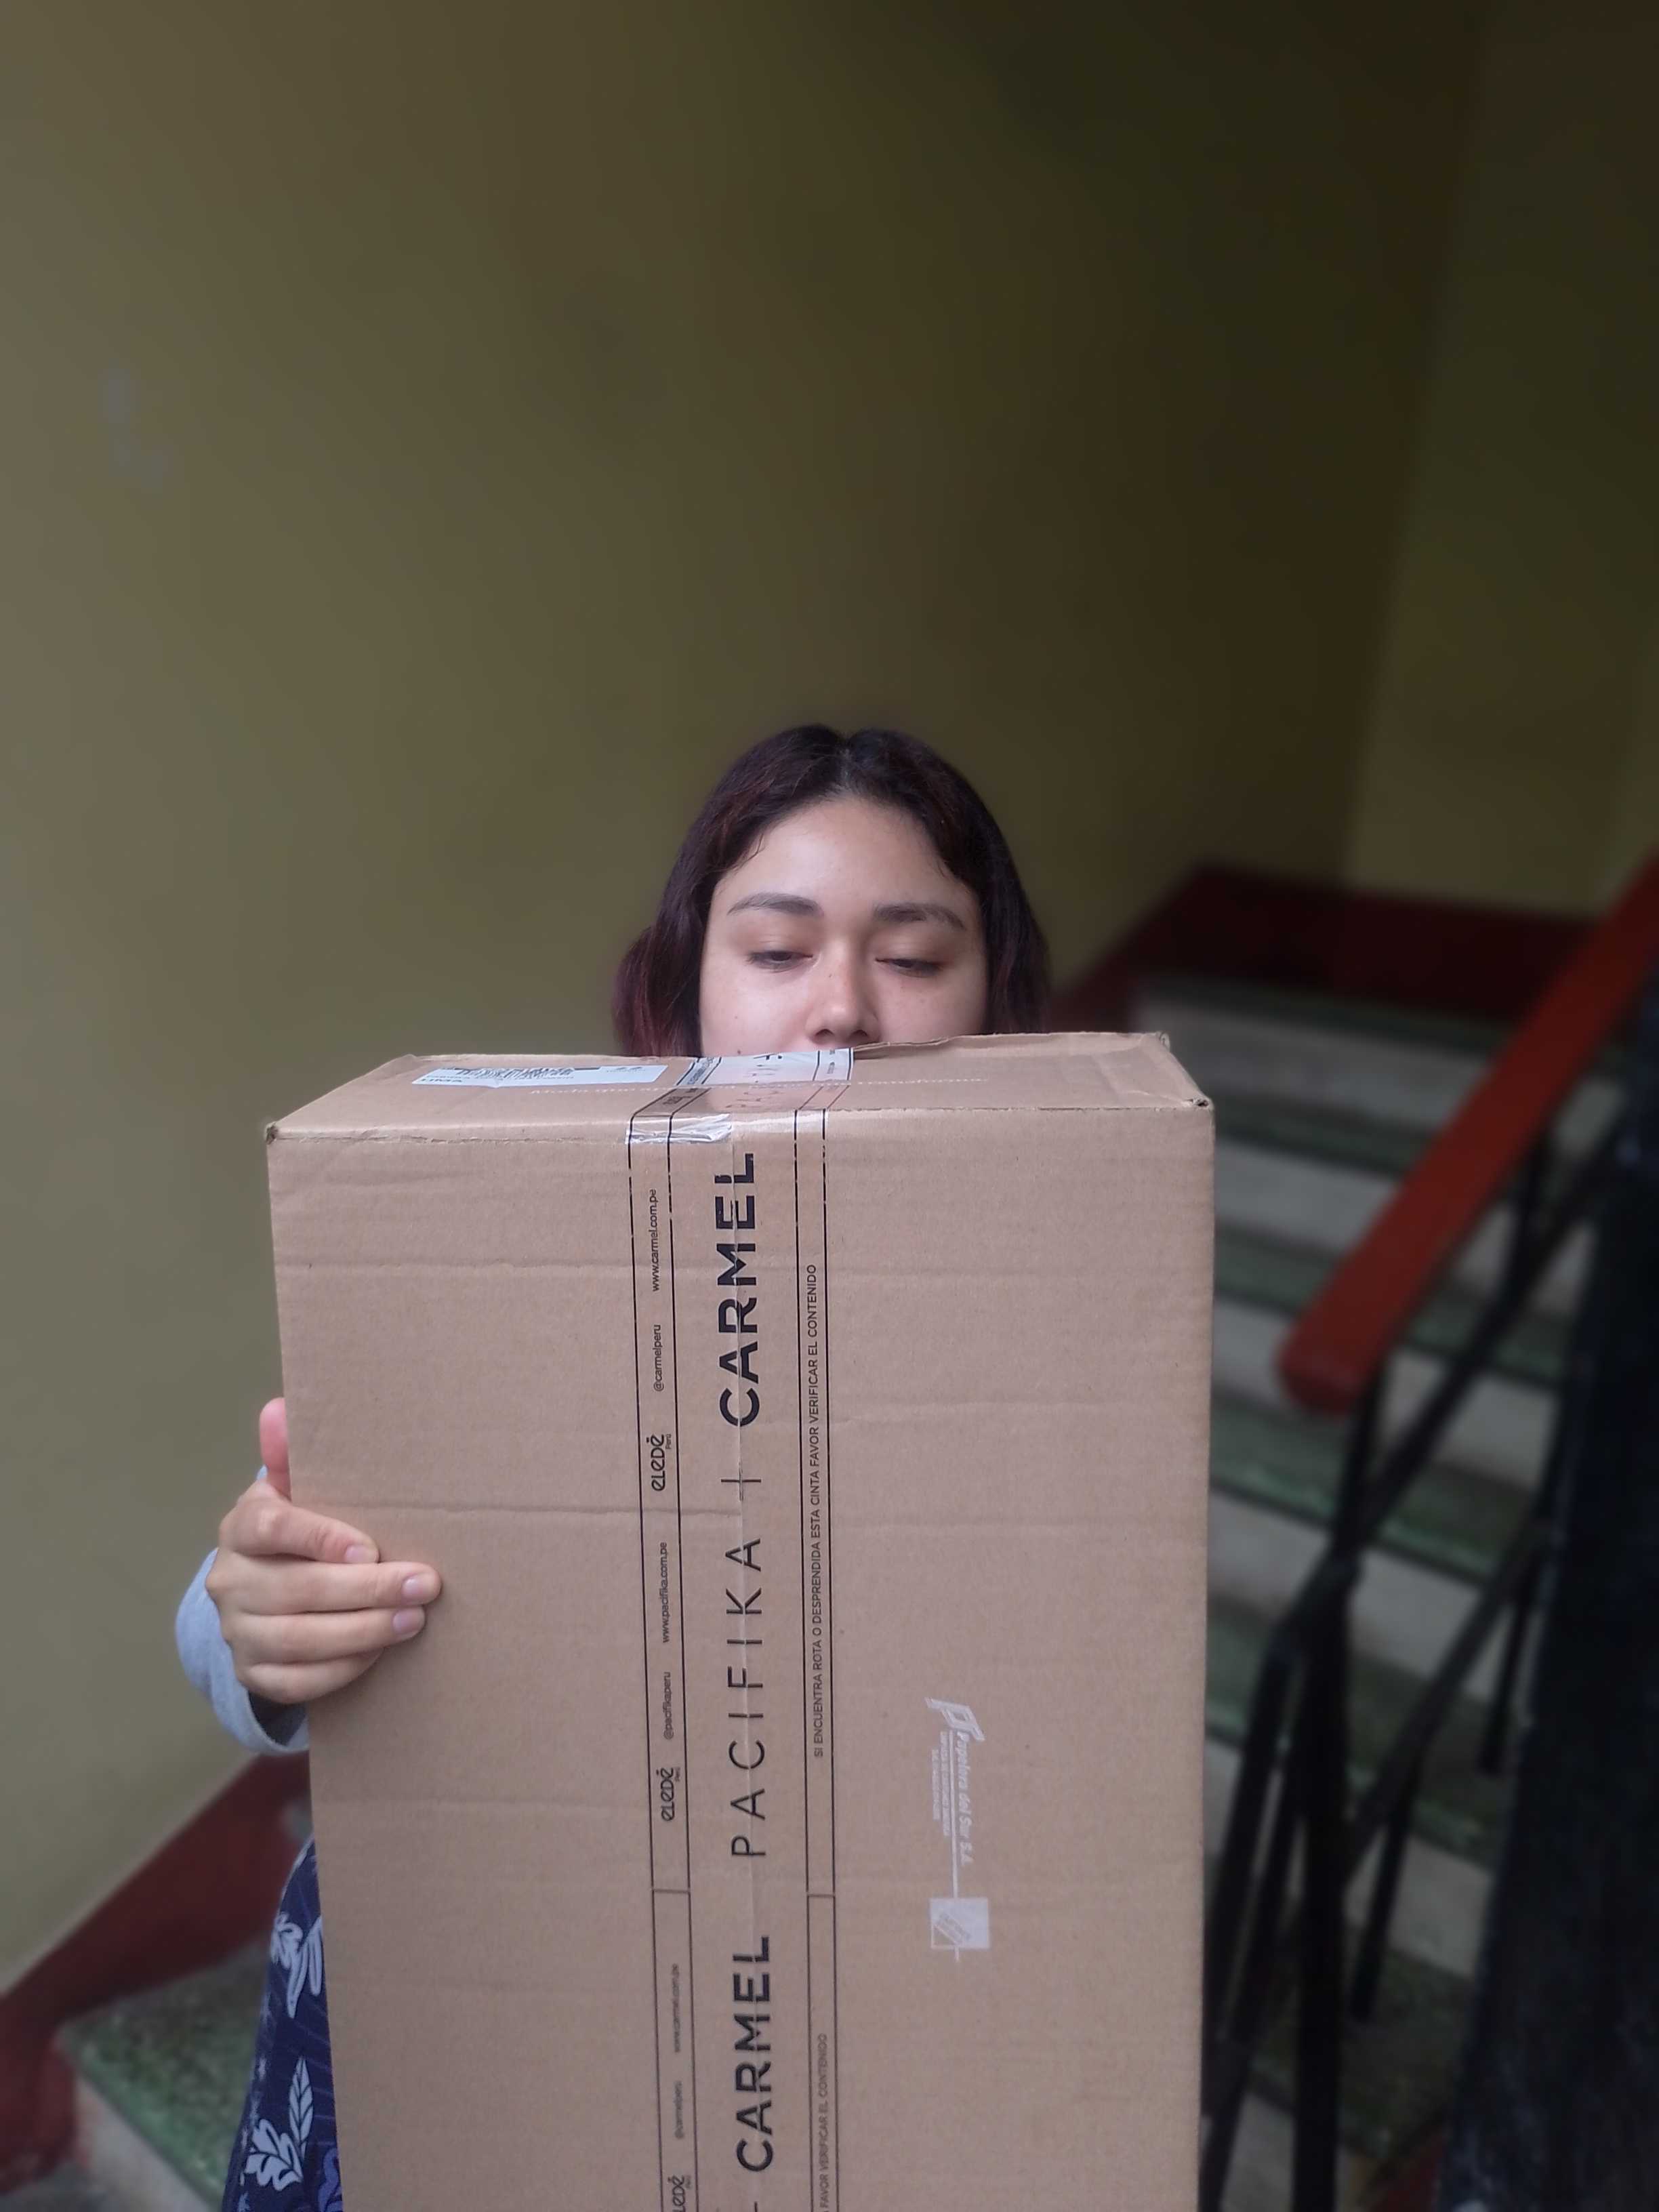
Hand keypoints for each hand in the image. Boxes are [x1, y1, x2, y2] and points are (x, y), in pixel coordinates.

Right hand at [206, 1398, 442, 1706]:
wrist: (260, 1590)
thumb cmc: (296, 1528)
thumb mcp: (292, 1487)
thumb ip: (289, 1452)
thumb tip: (279, 1408)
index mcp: (242, 1527)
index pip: (272, 1530)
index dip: (320, 1539)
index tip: (371, 1547)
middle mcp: (230, 1581)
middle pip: (296, 1590)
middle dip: (367, 1590)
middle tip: (424, 1584)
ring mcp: (238, 1632)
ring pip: (298, 1640)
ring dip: (362, 1631)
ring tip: (413, 1619)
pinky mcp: (253, 1673)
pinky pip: (296, 1682)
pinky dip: (341, 1669)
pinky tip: (381, 1652)